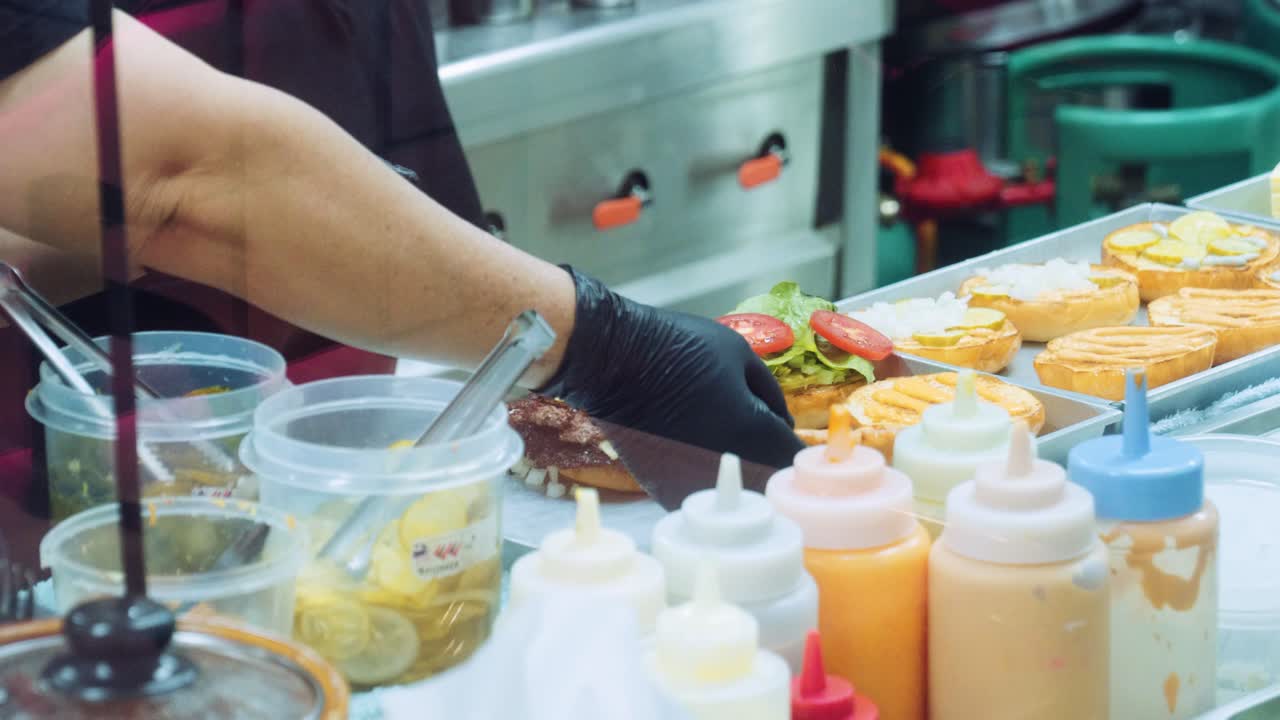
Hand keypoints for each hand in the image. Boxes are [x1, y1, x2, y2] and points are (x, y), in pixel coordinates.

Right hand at [539, 268, 803, 507]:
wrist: (613, 360)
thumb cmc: (679, 347)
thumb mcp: (740, 355)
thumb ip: (770, 395)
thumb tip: (782, 424)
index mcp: (753, 433)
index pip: (794, 460)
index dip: (803, 454)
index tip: (802, 446)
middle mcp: (725, 467)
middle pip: (768, 484)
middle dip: (776, 469)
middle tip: (773, 449)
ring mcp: (692, 481)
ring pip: (733, 494)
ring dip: (744, 480)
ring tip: (737, 453)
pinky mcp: (663, 488)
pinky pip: (701, 493)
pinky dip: (710, 481)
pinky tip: (704, 457)